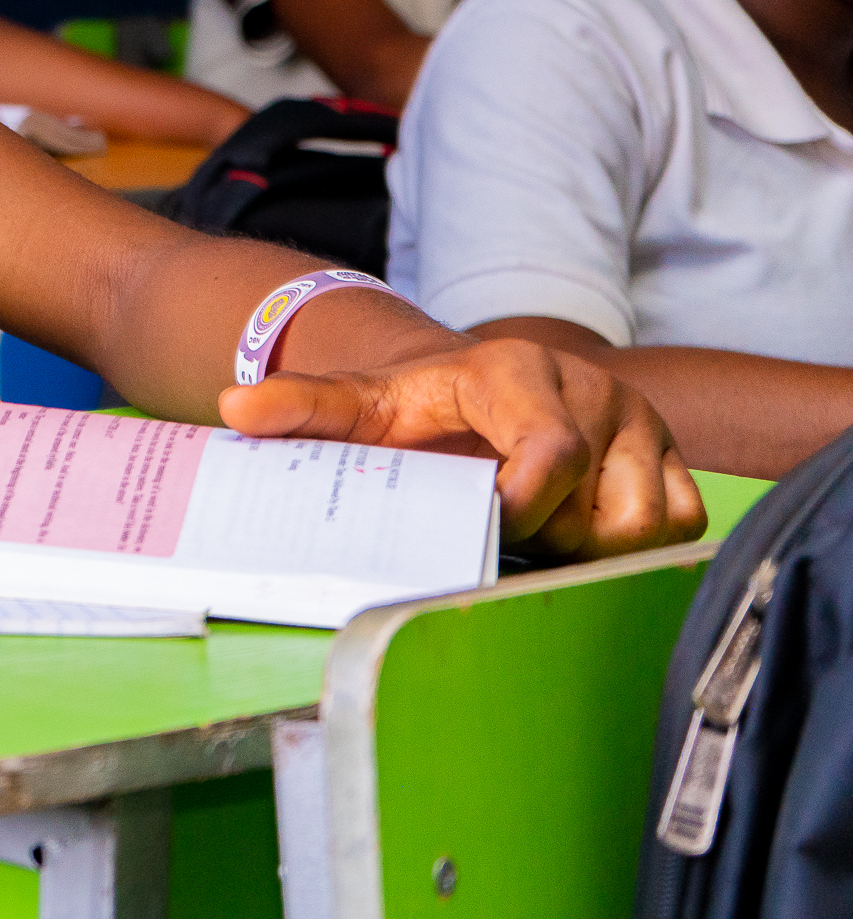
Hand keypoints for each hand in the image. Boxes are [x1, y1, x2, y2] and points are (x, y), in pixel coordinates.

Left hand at [221, 334, 705, 557]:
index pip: (549, 455)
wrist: (466, 392)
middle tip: (499, 524)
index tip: (485, 522)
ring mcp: (642, 425)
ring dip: (592, 545)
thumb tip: (235, 408)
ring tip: (538, 526)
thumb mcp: (355, 405)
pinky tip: (581, 532)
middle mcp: (593, 391)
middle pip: (600, 507)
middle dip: (549, 534)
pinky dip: (636, 543)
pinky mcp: (675, 458)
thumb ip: (301, 406)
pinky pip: (684, 521)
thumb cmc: (412, 409)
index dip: (522, 506)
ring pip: (647, 523)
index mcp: (518, 374)